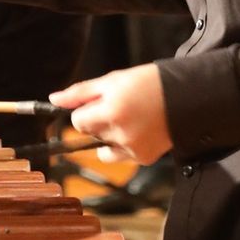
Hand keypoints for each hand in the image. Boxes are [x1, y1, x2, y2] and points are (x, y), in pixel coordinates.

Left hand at [51, 64, 172, 164]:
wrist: (185, 97)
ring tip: (130, 119)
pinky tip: (140, 130)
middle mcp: (120, 133)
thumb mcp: (112, 80)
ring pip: (103, 148)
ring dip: (109, 136)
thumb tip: (54, 99)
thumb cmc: (148, 83)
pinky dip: (124, 146)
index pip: (78, 122)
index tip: (100, 102)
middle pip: (90, 134)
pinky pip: (120, 157)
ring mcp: (132, 149)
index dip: (86, 110)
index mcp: (111, 111)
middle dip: (98, 122)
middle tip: (119, 107)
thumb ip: (81, 92)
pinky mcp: (143, 159)